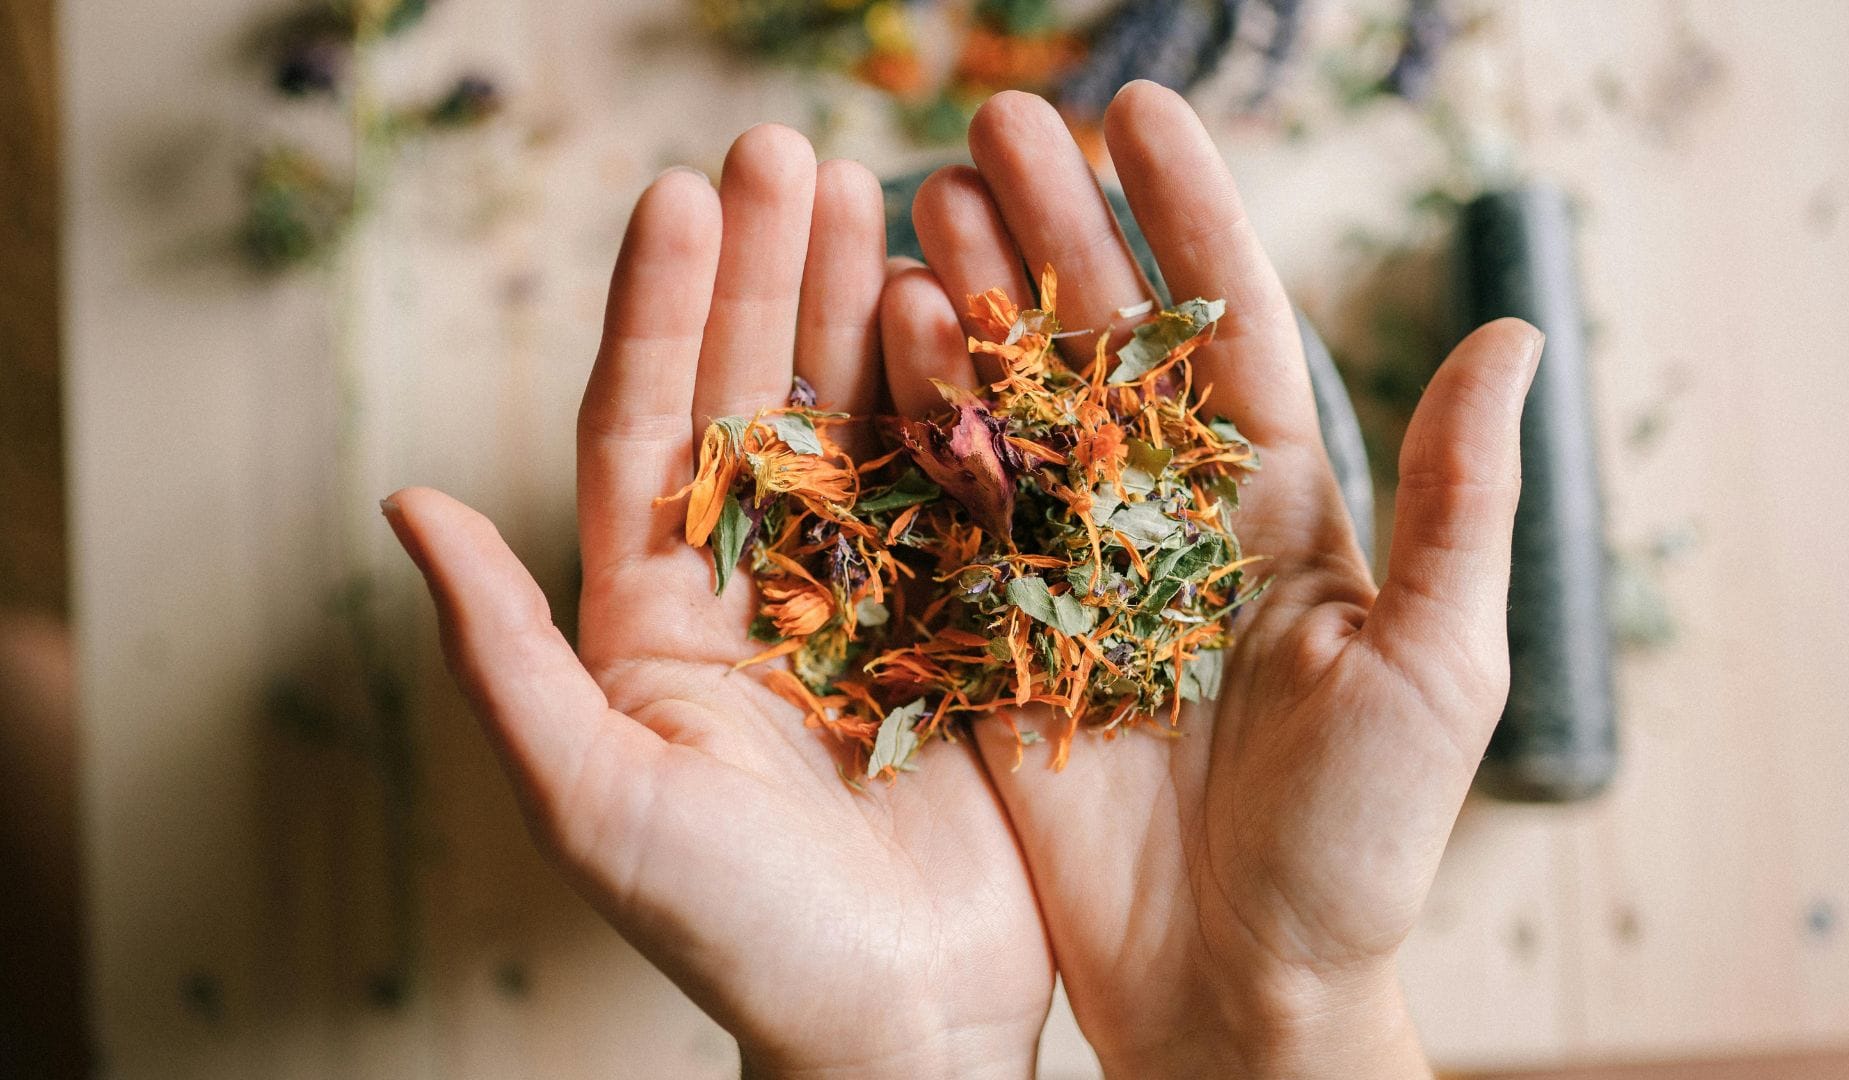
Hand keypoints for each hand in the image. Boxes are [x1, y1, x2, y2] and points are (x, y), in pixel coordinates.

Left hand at [382, 126, 1053, 1078]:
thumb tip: (404, 505)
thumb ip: (502, 655)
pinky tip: (969, 317)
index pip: (645, 428)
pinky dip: (964, 403)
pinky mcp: (961, 622)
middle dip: (765, 272)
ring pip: (858, 422)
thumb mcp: (596, 800)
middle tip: (789, 147)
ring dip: (863, 308)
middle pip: (752, 396)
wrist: (900, 1024)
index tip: (683, 195)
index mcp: (653, 613)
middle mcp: (755, 584)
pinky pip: (959, 491)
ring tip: (881, 193)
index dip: (659, 308)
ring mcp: (865, 595)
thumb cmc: (736, 935)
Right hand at [890, 83, 1541, 1077]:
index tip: (1134, 112)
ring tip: (925, 198)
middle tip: (992, 125)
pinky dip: (915, 422)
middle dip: (1053, 231)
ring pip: (1012, 407)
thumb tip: (1514, 333)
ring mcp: (1071, 574)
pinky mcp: (994, 638)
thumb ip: (1454, 503)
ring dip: (973, 301)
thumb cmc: (1359, 844)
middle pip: (1100, 344)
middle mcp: (1165, 519)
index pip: (1226, 327)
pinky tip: (880, 332)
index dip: (1183, 216)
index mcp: (1277, 508)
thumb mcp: (1431, 665)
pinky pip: (948, 513)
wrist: (1240, 989)